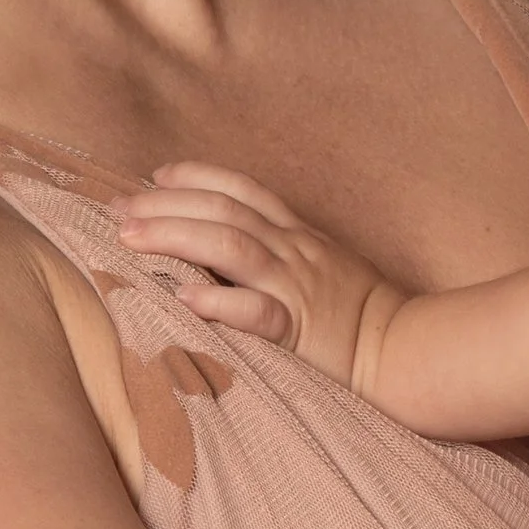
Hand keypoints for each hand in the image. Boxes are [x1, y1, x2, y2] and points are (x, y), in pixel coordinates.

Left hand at [113, 163, 409, 389]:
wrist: (410, 352)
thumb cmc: (363, 316)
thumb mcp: (324, 268)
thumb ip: (282, 254)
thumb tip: (225, 255)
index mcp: (299, 236)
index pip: (241, 190)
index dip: (196, 176)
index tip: (155, 175)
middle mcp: (293, 252)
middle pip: (222, 211)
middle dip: (165, 205)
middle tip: (118, 208)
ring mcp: (297, 288)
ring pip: (231, 248)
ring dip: (176, 237)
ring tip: (130, 237)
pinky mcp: (301, 332)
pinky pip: (259, 313)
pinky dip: (222, 303)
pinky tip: (187, 299)